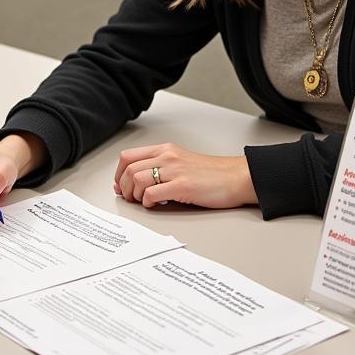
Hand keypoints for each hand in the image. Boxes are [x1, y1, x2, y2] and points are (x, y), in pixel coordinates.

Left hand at [112, 143, 256, 209]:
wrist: (236, 177)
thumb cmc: (211, 174)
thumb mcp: (181, 162)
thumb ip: (159, 168)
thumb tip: (135, 182)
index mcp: (165, 149)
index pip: (128, 156)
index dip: (119, 174)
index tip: (120, 186)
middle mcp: (167, 156)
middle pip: (128, 169)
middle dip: (124, 187)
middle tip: (130, 198)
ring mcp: (174, 170)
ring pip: (137, 180)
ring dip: (135, 195)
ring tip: (144, 202)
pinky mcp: (183, 186)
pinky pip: (152, 194)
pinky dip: (148, 202)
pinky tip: (156, 205)